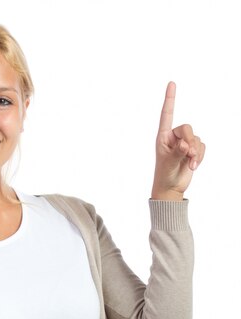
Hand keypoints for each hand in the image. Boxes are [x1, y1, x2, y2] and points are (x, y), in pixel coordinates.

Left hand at [151, 82, 205, 200]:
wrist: (171, 188)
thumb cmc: (165, 175)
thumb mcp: (169, 164)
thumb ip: (178, 152)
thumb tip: (186, 144)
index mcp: (163, 137)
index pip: (166, 115)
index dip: (170, 99)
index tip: (172, 83)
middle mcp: (174, 137)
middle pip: (187, 128)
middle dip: (190, 140)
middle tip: (189, 154)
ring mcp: (184, 143)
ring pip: (196, 138)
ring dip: (196, 152)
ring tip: (191, 164)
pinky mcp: (193, 150)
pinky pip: (202, 146)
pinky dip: (200, 156)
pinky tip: (193, 165)